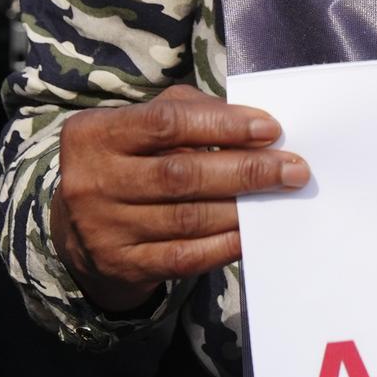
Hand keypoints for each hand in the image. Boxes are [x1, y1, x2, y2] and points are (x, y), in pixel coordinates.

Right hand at [52, 85, 309, 311]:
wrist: (84, 229)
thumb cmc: (131, 163)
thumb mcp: (144, 126)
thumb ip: (190, 112)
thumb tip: (254, 125)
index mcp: (94, 134)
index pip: (166, 122)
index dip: (223, 125)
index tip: (270, 130)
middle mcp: (92, 181)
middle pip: (182, 174)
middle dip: (246, 170)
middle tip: (293, 169)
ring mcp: (104, 228)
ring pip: (189, 218)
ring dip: (243, 208)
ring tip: (281, 196)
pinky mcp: (124, 264)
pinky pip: (187, 255)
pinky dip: (226, 244)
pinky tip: (252, 232)